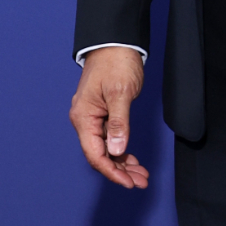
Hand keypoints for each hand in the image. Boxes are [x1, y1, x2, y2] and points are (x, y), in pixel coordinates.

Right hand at [70, 46, 148, 189]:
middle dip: (120, 171)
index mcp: (84, 117)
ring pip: (106, 149)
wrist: (115, 42)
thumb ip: (119, 123)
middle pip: (100, 155)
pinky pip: (109, 139)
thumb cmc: (116, 63)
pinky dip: (121, 151)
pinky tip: (133, 160)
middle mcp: (85, 120)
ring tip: (141, 175)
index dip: (112, 171)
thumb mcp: (120, 93)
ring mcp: (93, 118)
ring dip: (122, 164)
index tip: (129, 182)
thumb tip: (117, 151)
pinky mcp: (102, 114)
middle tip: (141, 182)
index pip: (95, 154)